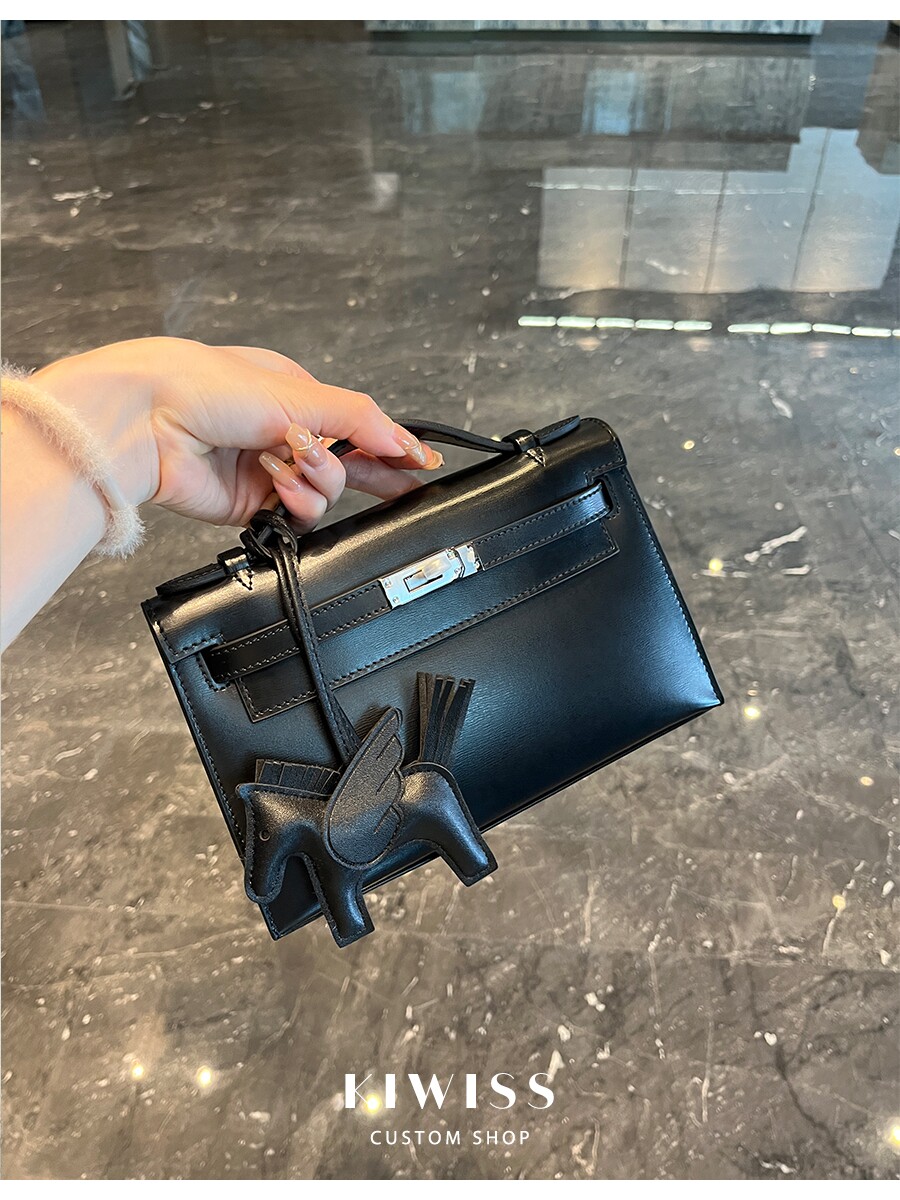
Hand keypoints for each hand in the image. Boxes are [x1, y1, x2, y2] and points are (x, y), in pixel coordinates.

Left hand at [33, 337, 441, 528]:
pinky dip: (295, 501)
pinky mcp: (252, 506)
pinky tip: (278, 485)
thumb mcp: (292, 392)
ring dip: (317, 481)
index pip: (356, 423)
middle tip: (406, 486)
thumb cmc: (201, 386)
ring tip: (292, 464)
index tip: (420, 461)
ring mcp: (268, 471)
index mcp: (293, 394)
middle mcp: (282, 433)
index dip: (388, 443)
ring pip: (325, 491)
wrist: (143, 423)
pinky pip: (296, 514)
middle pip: (347, 463)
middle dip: (372, 472)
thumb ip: (356, 418)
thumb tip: (403, 439)